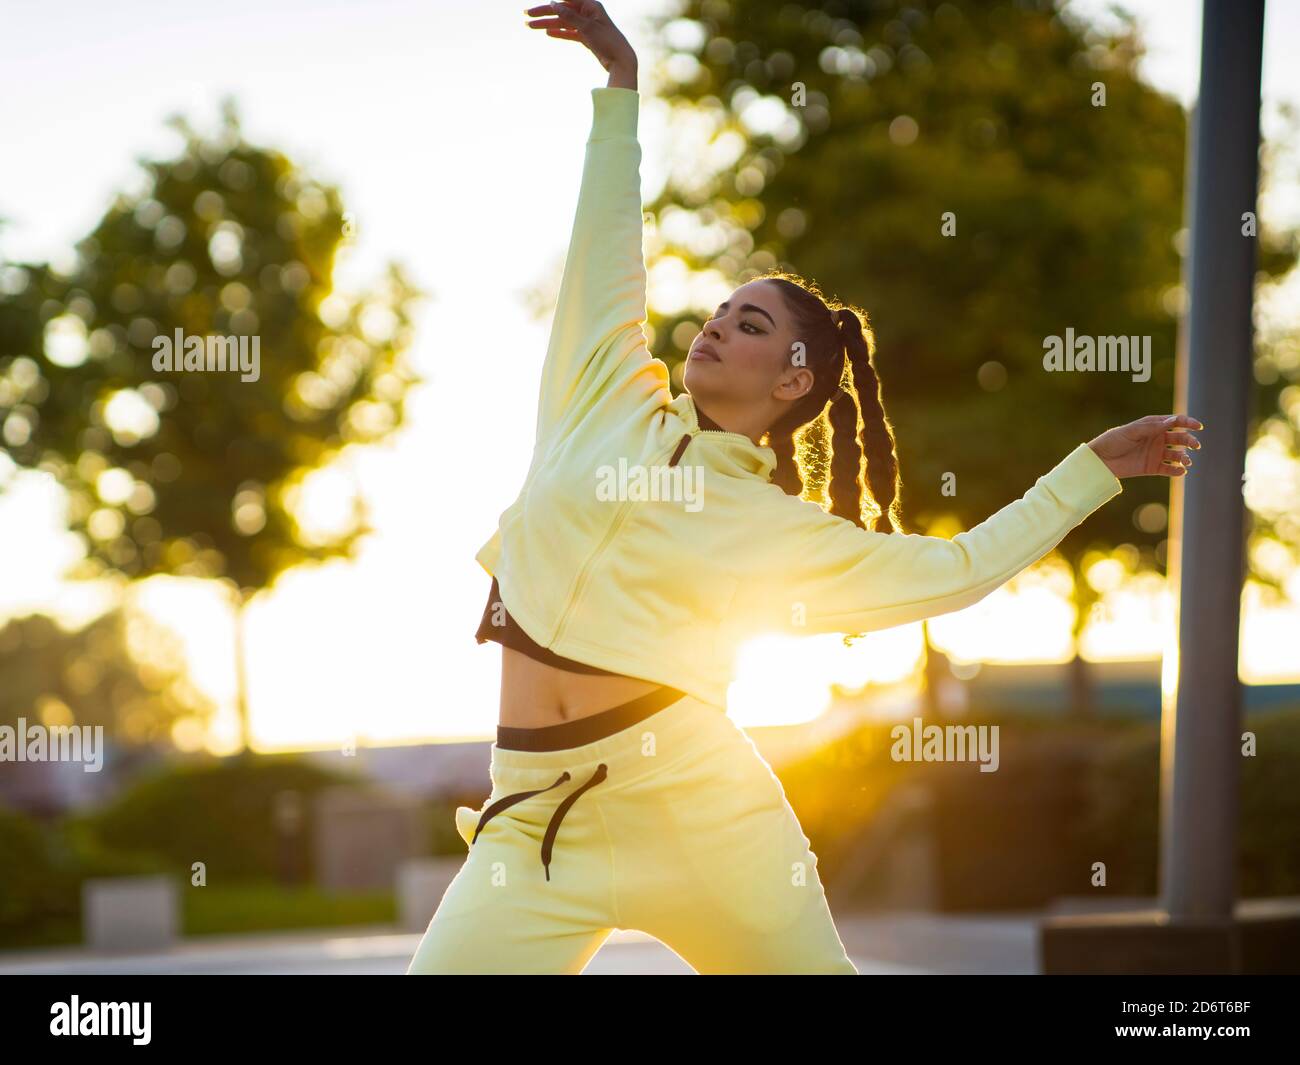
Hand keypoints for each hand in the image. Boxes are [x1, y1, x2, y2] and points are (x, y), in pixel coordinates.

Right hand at [524, 1, 636, 85]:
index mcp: (590, 5)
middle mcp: (588, 13)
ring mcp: (587, 25)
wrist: (621, 61)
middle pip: (562, 11)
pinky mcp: (587, 37)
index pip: (565, 0)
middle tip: (526, 16)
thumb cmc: (608, 42)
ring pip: (564, 23)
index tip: (535, 7)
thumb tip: (553, 3)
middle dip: (544, 13)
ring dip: (547, 24)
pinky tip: (547, 33)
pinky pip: (570, 33)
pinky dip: (559, 33)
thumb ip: (569, 16)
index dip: (550, 3)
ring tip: (531, 26)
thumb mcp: (587, 27)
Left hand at [1087, 414, 1204, 478]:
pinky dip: (1177, 470)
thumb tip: (1172, 421)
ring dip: (1185, 458)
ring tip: (1186, 462)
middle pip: (1180, 438)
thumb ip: (1151, 427)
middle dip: (1189, 441)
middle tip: (1195, 445)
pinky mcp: (1153, 467)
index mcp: (1153, 426)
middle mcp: (1158, 439)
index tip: (1198, 426)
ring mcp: (1156, 453)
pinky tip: (1180, 471)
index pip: (1175, 422)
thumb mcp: (1131, 431)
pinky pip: (1169, 469)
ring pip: (1177, 455)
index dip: (1188, 423)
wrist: (1100, 460)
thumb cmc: (1113, 441)